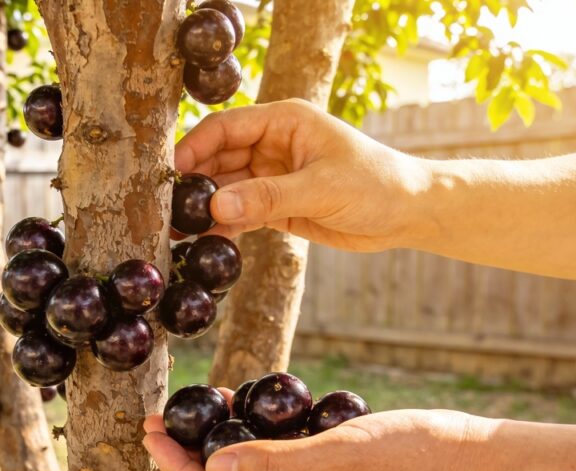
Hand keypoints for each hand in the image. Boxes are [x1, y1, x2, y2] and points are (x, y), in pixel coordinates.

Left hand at [143, 401, 486, 470]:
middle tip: (162, 417)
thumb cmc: (414, 457)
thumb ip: (274, 465)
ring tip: (201, 405)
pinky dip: (262, 439)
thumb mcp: (338, 455)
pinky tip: (252, 407)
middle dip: (192, 455)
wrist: (473, 462)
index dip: (179, 467)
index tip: (150, 432)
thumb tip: (214, 468)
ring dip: (226, 442)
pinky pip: (283, 467)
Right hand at [175, 99, 427, 251]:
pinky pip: (242, 214)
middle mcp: (273, 145)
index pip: (226, 128)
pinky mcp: (279, 206)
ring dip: (204, 210)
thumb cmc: (376, 184)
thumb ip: (268, 197)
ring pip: (227, 190)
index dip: (194, 148)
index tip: (170, 175)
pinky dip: (224, 228)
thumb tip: (215, 208)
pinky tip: (205, 244)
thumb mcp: (321, 188)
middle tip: (165, 210)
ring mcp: (274, 176)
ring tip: (175, 232)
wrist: (409, 213)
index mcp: (284, 121)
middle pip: (219, 159)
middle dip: (193, 184)